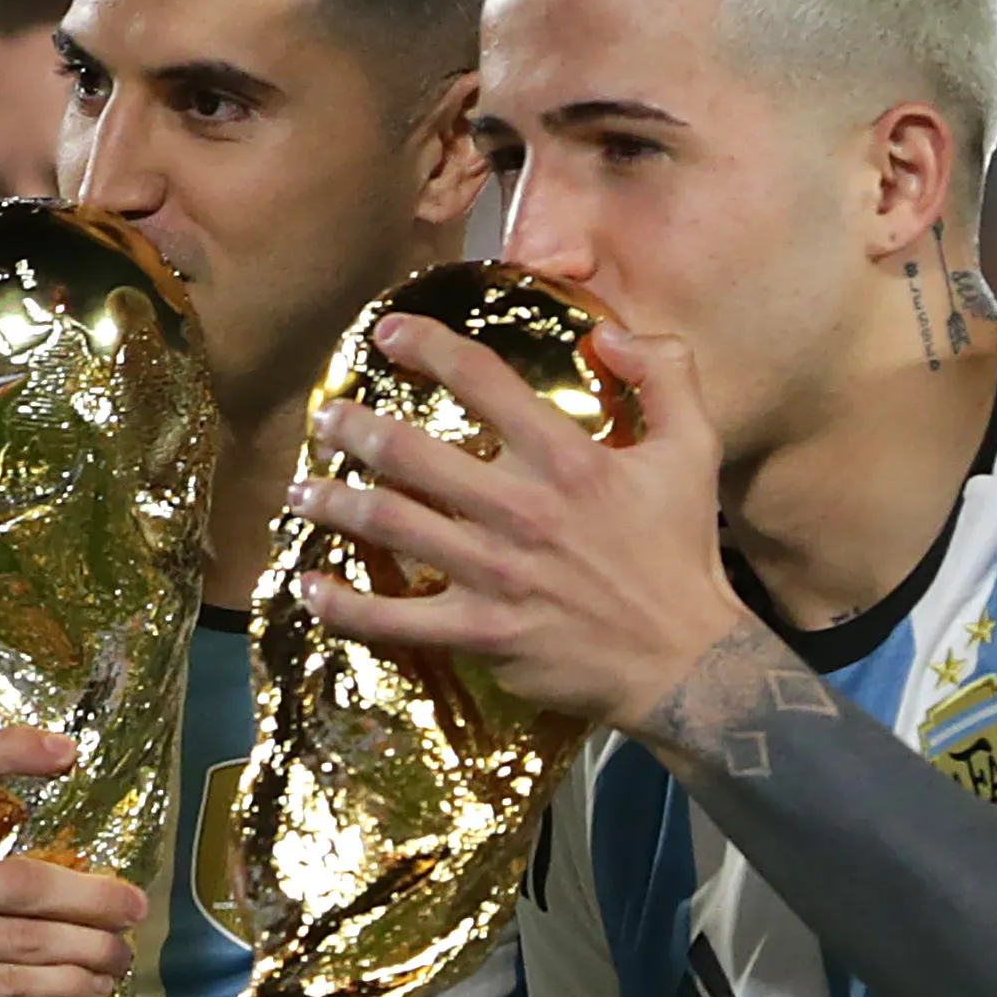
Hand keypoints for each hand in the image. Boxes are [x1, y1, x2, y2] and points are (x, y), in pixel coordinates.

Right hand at [0, 728, 146, 996]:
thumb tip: (55, 787)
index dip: (9, 749)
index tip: (69, 752)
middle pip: (19, 880)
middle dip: (92, 897)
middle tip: (134, 907)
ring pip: (23, 939)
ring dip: (87, 950)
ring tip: (120, 955)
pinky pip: (7, 985)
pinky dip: (60, 987)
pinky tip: (89, 987)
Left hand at [288, 313, 746, 727]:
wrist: (685, 662)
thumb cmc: (682, 555)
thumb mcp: (695, 451)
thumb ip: (665, 375)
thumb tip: (608, 334)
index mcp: (567, 459)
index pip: (482, 382)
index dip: (426, 346)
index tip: (386, 334)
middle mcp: (521, 508)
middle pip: (410, 452)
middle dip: (355, 428)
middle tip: (327, 420)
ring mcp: (495, 573)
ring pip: (390, 525)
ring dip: (333, 503)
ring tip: (301, 490)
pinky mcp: (480, 632)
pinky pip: (393, 618)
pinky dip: (342, 605)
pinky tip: (309, 587)